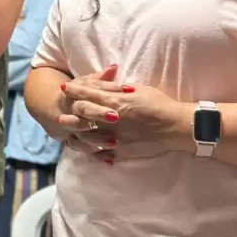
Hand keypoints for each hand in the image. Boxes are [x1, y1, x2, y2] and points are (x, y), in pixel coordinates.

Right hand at [50, 66, 119, 162]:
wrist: (50, 107)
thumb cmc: (74, 93)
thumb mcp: (84, 83)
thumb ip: (100, 79)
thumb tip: (115, 67)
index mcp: (75, 93)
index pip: (92, 90)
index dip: (108, 90)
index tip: (127, 91)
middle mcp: (71, 110)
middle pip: (84, 111)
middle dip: (98, 114)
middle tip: (115, 116)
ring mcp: (69, 127)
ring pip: (82, 133)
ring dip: (97, 138)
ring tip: (115, 143)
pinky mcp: (72, 141)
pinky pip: (83, 149)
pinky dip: (95, 155)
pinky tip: (110, 159)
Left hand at [61, 79, 191, 160]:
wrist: (175, 127)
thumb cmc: (159, 103)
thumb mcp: (137, 89)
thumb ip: (116, 88)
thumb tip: (100, 85)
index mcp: (115, 101)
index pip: (88, 94)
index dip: (75, 90)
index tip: (65, 88)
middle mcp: (112, 120)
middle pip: (84, 115)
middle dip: (70, 111)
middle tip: (61, 110)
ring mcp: (115, 138)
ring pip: (88, 135)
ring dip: (76, 132)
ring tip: (67, 131)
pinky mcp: (122, 151)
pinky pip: (101, 151)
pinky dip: (92, 149)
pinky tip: (86, 148)